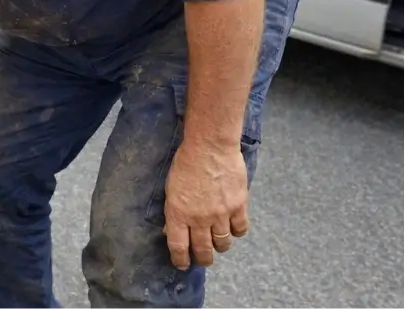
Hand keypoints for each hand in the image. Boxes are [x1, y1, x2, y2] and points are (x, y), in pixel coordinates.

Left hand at [163, 140, 249, 269]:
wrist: (210, 146)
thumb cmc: (185, 163)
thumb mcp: (171, 188)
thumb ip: (173, 211)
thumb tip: (171, 230)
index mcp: (178, 214)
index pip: (178, 247)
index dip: (180, 259)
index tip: (182, 264)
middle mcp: (199, 219)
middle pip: (203, 250)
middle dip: (202, 259)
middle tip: (202, 259)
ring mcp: (220, 214)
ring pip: (222, 244)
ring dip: (219, 247)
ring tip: (217, 243)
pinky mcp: (238, 206)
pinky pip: (240, 230)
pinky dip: (236, 232)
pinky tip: (232, 228)